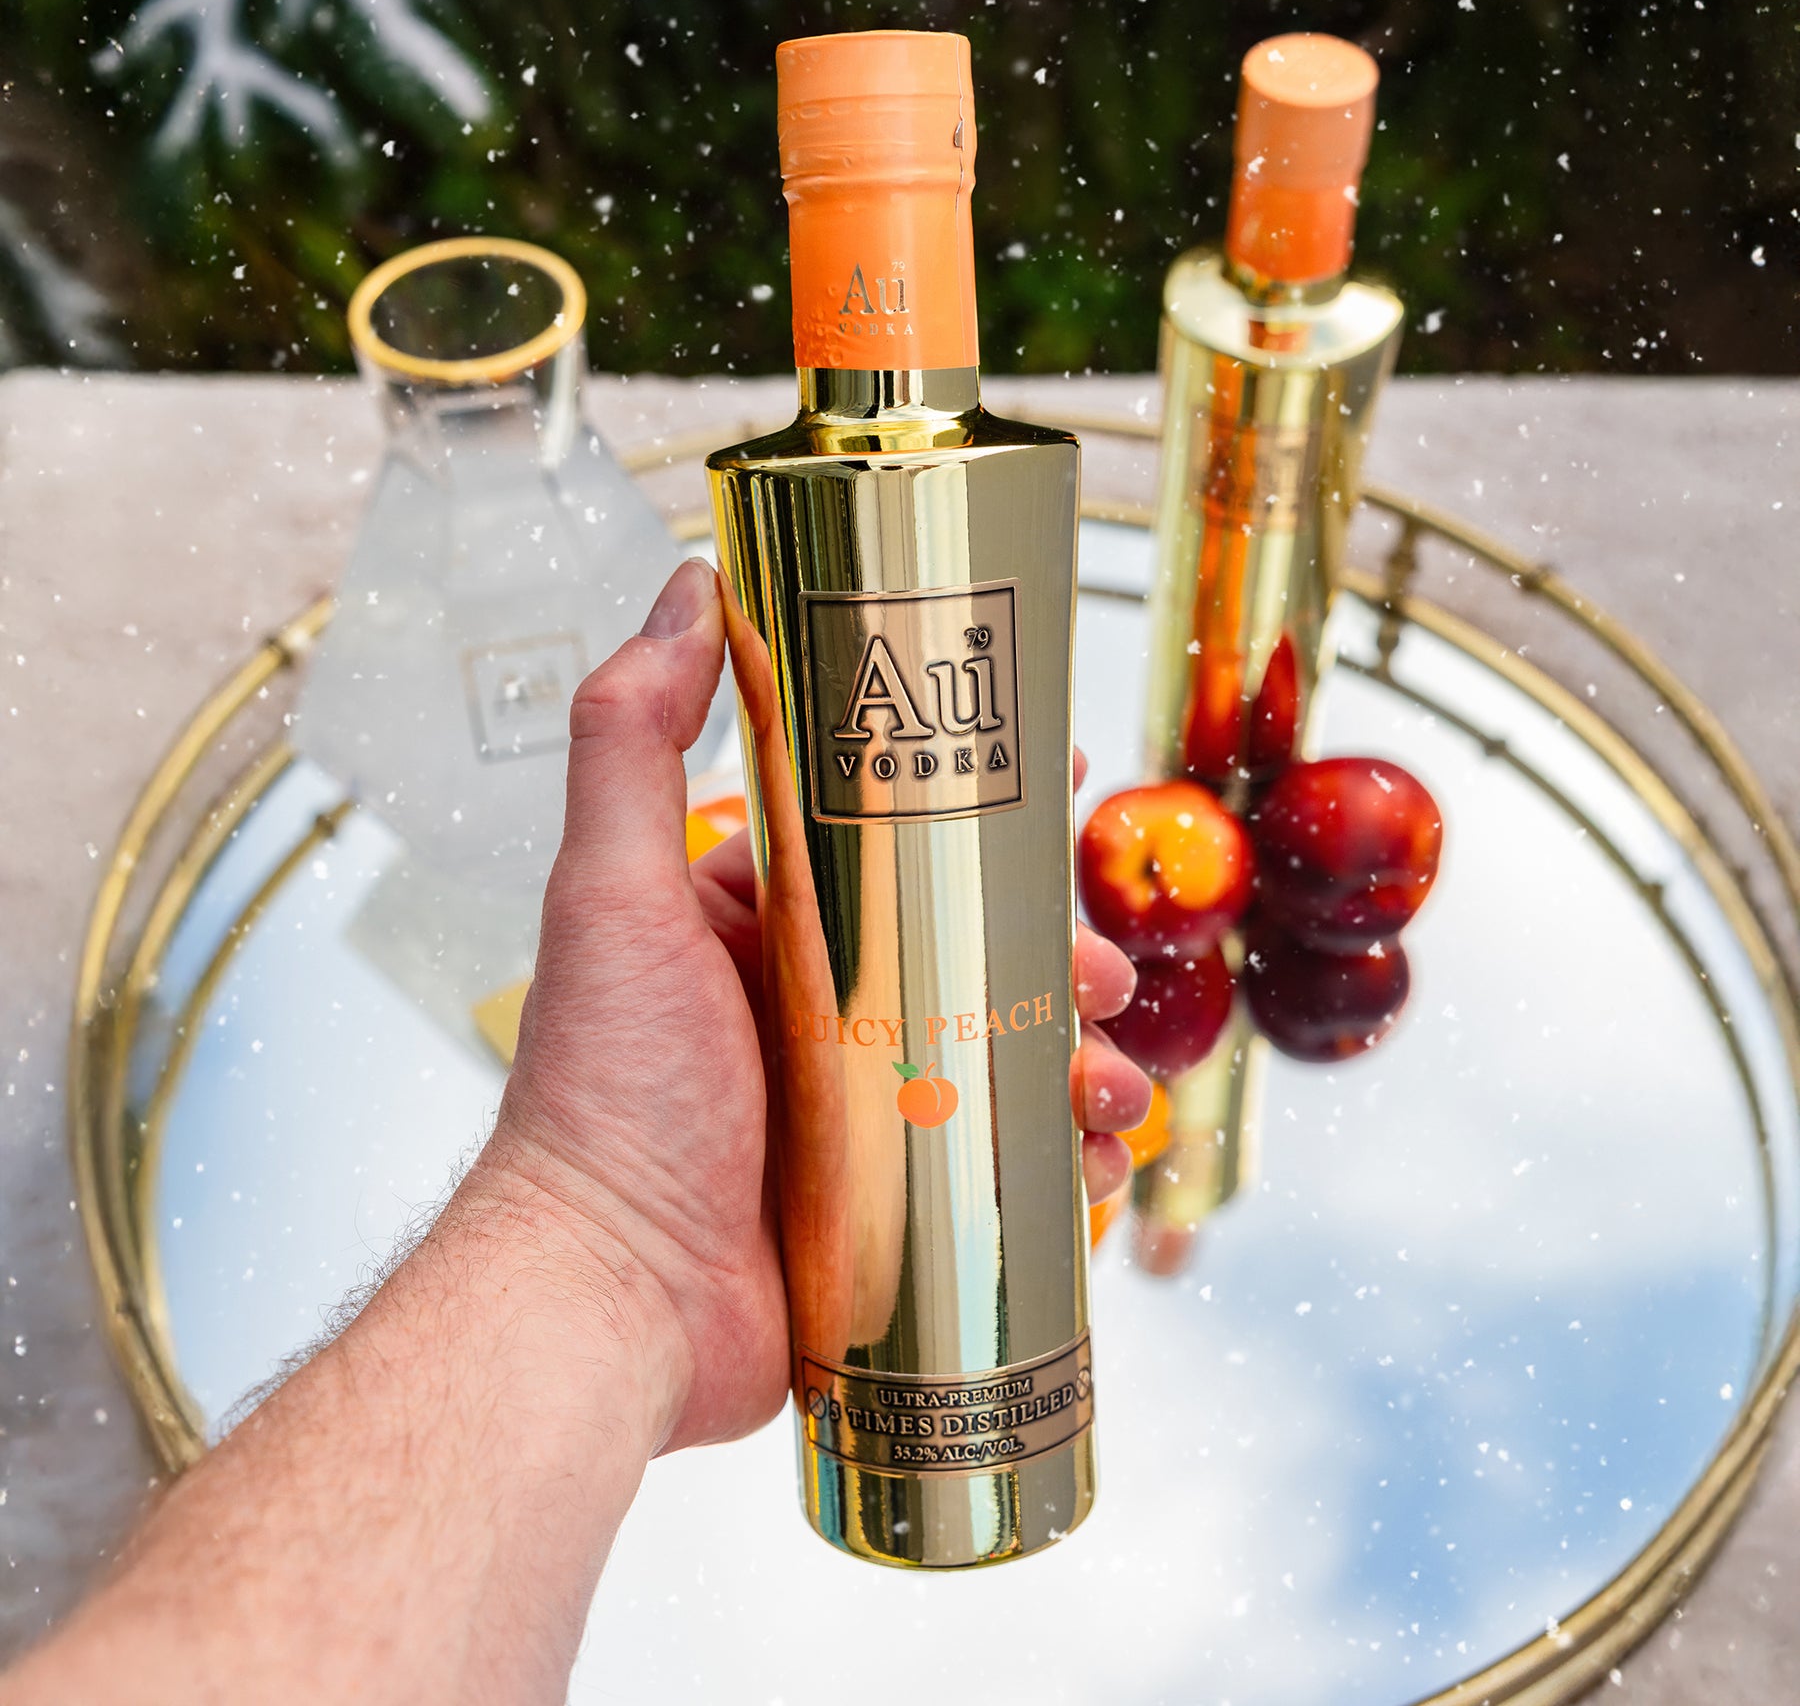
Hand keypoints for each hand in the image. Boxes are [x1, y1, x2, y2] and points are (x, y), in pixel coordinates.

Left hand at [492, 559, 1149, 1457]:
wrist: (608, 1301)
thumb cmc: (605, 1093)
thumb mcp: (615, 892)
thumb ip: (634, 737)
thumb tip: (692, 586)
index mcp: (763, 930)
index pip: (899, 851)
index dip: (989, 828)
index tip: (1068, 799)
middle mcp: (814, 1016)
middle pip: (973, 962)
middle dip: (1057, 963)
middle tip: (1105, 983)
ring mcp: (856, 1119)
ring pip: (1004, 1068)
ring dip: (1081, 1066)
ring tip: (1115, 1089)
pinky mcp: (888, 1210)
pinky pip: (999, 1174)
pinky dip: (1060, 1163)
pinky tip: (1096, 1167)